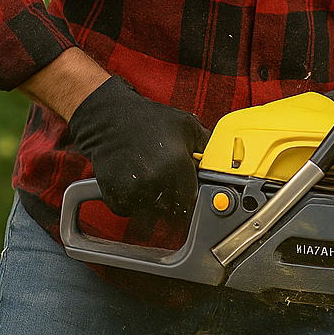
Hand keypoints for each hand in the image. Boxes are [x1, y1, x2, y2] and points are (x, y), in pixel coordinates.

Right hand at [67, 76, 209, 220]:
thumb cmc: (150, 120)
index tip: (188, 192)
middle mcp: (154, 180)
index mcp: (176, 164)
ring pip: (150, 215)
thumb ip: (207, 145)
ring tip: (152, 184)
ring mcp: (132, 190)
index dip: (191, 196)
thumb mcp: (187, 125)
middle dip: (174, 203)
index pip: (191, 198)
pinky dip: (133, 204)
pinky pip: (129, 212)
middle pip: (171, 211)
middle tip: (170, 188)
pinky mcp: (114, 196)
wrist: (110, 119)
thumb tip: (224, 161)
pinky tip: (135, 185)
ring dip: (153, 206)